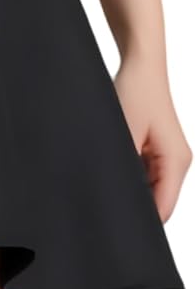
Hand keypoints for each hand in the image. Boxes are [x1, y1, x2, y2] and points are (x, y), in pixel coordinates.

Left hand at [113, 54, 191, 222]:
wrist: (140, 64)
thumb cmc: (136, 91)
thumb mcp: (125, 135)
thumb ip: (125, 171)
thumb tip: (118, 200)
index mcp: (176, 163)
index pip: (163, 211)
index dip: (142, 223)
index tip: (118, 224)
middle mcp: (178, 164)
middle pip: (159, 205)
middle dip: (135, 207)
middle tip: (109, 201)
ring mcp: (170, 160)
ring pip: (151, 193)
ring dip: (133, 191)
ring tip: (114, 178)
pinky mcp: (160, 154)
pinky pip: (147, 178)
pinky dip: (132, 178)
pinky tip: (119, 168)